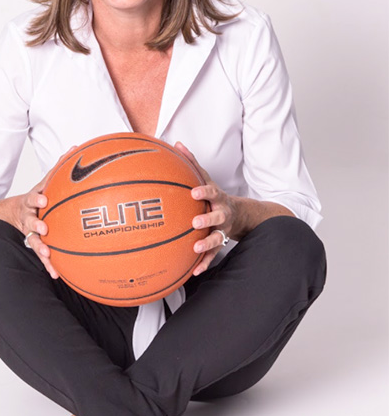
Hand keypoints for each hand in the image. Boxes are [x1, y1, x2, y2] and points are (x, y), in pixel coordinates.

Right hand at [12, 146, 76, 278]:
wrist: (7, 214)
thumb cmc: (35, 197)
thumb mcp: (44, 182)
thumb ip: (59, 167)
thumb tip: (77, 147)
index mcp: (33, 200)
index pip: (33, 197)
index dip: (37, 198)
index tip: (44, 200)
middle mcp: (28, 216)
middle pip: (29, 219)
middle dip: (36, 223)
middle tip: (43, 227)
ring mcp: (28, 231)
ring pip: (32, 240)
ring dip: (40, 247)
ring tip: (47, 254)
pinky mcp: (33, 243)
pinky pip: (40, 255)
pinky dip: (48, 264)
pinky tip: (56, 274)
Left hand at [175, 141, 237, 275]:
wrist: (240, 214)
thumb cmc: (214, 195)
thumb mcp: (206, 178)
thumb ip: (192, 163)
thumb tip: (177, 144)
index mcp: (218, 198)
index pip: (212, 192)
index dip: (204, 192)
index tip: (194, 193)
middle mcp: (222, 214)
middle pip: (218, 216)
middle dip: (208, 219)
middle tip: (195, 222)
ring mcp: (222, 230)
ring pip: (217, 238)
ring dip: (207, 244)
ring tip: (196, 248)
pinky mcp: (220, 244)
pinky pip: (213, 255)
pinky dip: (204, 263)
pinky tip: (194, 271)